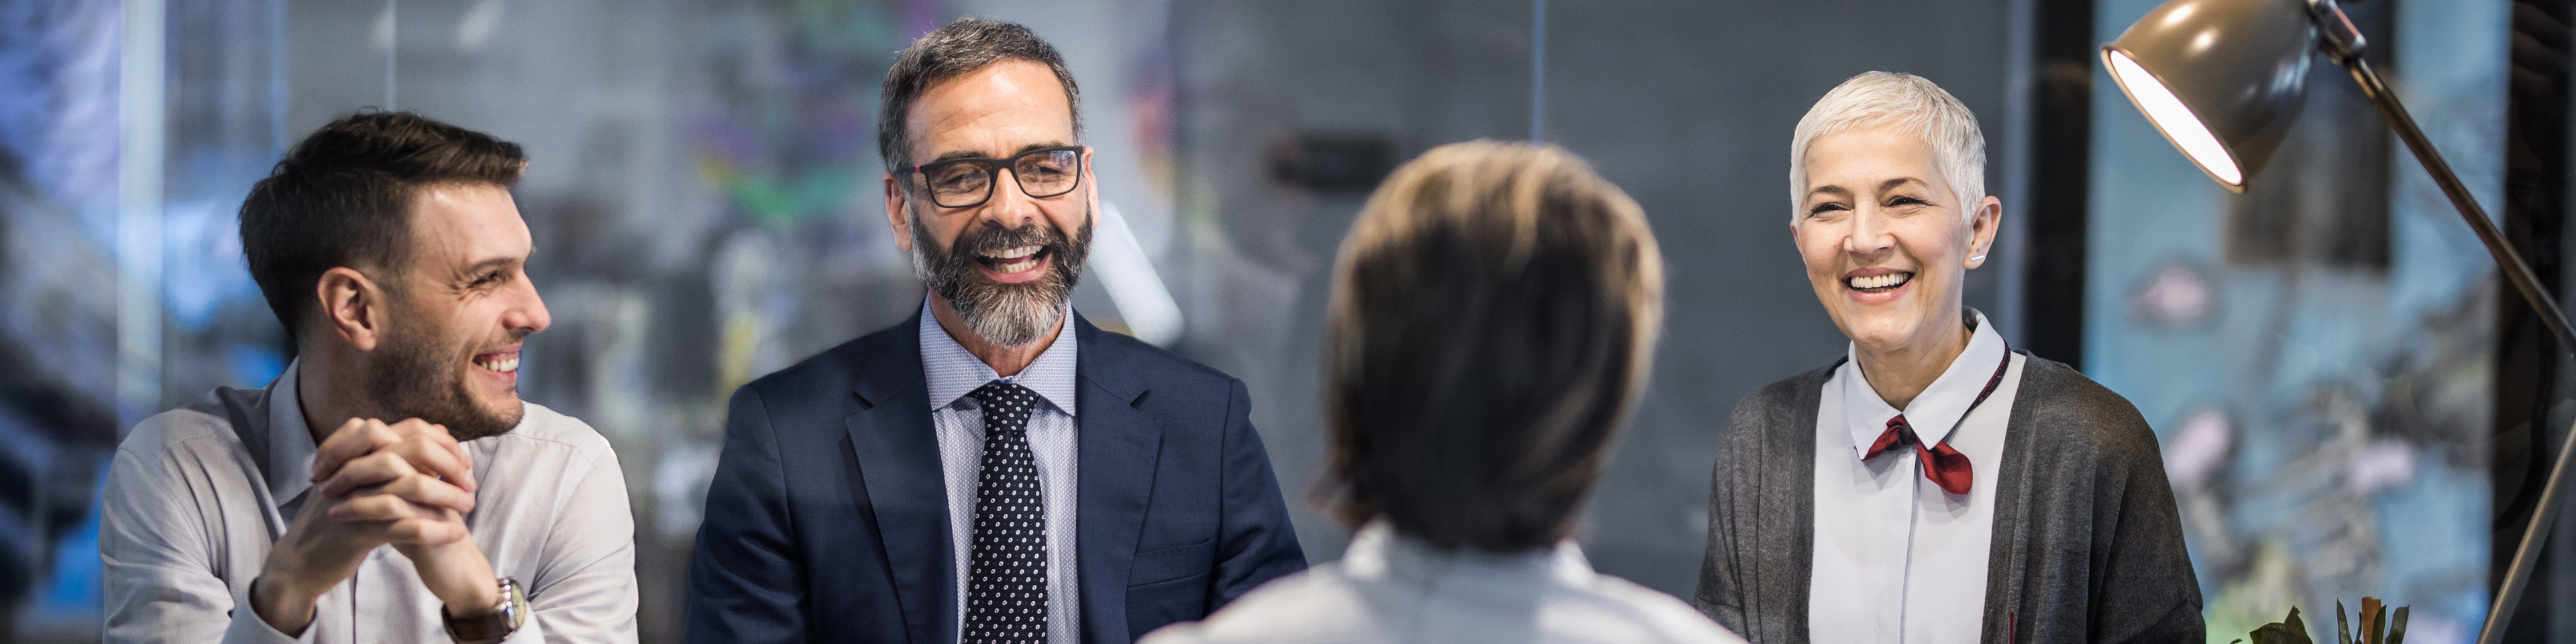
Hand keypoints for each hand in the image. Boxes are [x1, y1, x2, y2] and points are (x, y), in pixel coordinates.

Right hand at [248, 418, 481, 634]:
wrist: (300, 562)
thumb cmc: (340, 519)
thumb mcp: (362, 482)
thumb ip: (395, 457)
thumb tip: (441, 431)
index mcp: (356, 453)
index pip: (409, 429)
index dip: (443, 441)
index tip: (464, 462)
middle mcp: (353, 468)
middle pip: (412, 448)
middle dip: (449, 463)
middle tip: (470, 483)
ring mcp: (352, 498)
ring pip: (411, 485)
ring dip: (448, 495)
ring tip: (469, 507)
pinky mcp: (354, 531)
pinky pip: (403, 526)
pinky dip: (435, 529)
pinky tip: (456, 534)